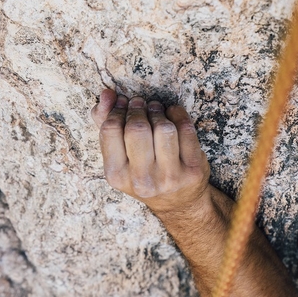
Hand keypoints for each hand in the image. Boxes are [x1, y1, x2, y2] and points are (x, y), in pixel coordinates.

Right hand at [91, 89, 210, 216]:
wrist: (177, 202)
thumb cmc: (142, 172)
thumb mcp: (118, 156)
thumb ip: (105, 123)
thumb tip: (105, 94)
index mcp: (116, 176)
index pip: (110, 130)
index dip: (117, 110)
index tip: (123, 103)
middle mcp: (142, 180)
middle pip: (137, 128)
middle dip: (138, 108)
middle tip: (140, 104)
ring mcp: (169, 176)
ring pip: (164, 128)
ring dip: (158, 111)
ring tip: (156, 109)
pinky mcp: (192, 170)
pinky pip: (186, 130)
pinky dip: (178, 114)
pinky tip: (173, 114)